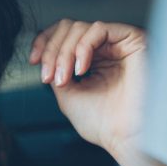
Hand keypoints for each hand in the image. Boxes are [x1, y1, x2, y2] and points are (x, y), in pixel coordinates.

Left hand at [29, 19, 147, 165]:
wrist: (125, 137)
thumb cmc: (103, 123)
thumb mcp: (67, 93)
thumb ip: (56, 70)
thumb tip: (45, 54)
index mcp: (93, 60)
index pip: (64, 35)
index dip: (45, 42)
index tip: (34, 60)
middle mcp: (107, 48)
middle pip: (69, 28)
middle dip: (51, 50)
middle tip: (48, 76)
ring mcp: (119, 43)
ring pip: (80, 28)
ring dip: (64, 53)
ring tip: (64, 79)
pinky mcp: (132, 40)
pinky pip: (98, 29)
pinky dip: (82, 47)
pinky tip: (81, 70)